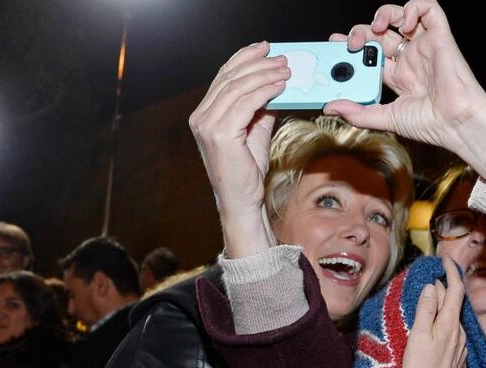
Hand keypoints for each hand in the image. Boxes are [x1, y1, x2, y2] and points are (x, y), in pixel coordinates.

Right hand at [188, 42, 288, 256]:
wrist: (242, 200)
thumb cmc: (248, 170)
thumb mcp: (255, 131)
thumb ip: (261, 108)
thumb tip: (276, 86)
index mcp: (204, 113)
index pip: (223, 77)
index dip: (244, 58)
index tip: (265, 48)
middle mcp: (200, 116)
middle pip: (230, 78)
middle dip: (258, 64)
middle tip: (281, 59)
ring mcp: (207, 125)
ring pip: (238, 88)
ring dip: (265, 76)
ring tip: (286, 71)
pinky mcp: (220, 135)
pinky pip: (245, 104)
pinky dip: (265, 92)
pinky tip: (280, 87)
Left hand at [326, 0, 485, 178]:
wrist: (455, 122)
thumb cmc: (430, 124)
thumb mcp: (385, 118)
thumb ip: (358, 113)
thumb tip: (330, 108)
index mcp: (398, 77)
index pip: (369, 55)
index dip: (352, 47)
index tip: (335, 46)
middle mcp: (410, 59)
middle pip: (380, 35)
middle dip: (361, 32)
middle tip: (351, 43)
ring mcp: (424, 46)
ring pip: (401, 16)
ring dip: (384, 14)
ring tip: (377, 27)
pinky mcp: (440, 36)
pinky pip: (429, 9)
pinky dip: (414, 8)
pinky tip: (405, 24)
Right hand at [402, 256, 467, 367]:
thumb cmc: (418, 367)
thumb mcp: (418, 334)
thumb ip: (426, 308)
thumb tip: (433, 286)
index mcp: (450, 324)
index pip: (456, 290)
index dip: (452, 272)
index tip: (445, 259)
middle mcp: (460, 334)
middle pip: (453, 304)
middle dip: (443, 289)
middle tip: (428, 281)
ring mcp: (462, 348)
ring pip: (452, 320)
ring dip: (442, 308)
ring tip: (427, 305)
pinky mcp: (459, 360)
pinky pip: (453, 335)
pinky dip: (443, 325)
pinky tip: (433, 332)